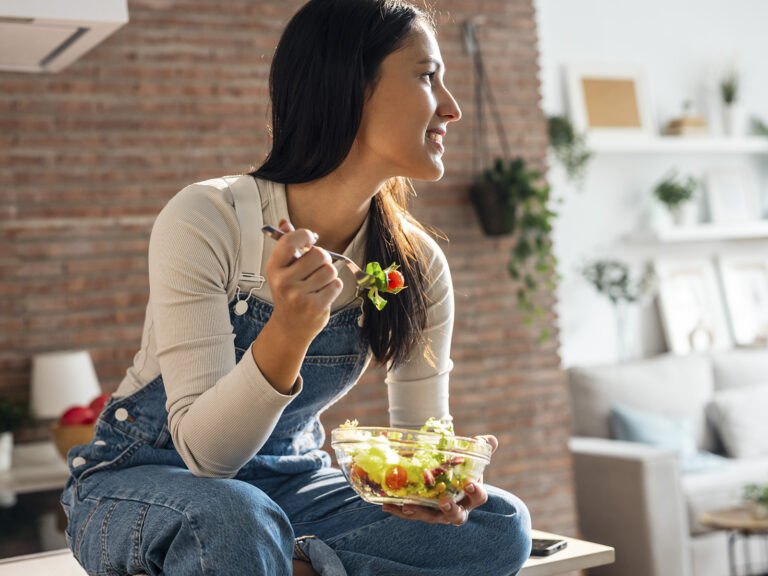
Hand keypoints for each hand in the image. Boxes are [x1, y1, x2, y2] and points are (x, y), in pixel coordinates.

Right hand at [265, 219, 342, 342]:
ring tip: (319, 283)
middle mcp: (284, 281)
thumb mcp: (283, 269)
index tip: (311, 240)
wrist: (289, 327)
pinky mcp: (315, 307)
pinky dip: (334, 287)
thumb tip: (286, 222)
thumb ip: (287, 245)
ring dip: (329, 275)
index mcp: (274, 268)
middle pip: (319, 254)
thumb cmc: (289, 293)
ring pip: (330, 270)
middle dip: (323, 259)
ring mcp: (299, 296)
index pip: (291, 240)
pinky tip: (323, 294)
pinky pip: (336, 285)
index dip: (306, 235)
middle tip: (317, 268)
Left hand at [382, 434, 498, 525]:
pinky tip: (387, 505)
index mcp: (472, 495)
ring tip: (407, 507)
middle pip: (456, 516)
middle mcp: (456, 507)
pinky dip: (398, 510)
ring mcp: (438, 512)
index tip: (469, 484)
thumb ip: (481, 445)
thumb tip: (486, 439)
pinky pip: (411, 513)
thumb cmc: (461, 467)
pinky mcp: (422, 511)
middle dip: (450, 510)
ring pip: (430, 517)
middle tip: (444, 501)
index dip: (476, 492)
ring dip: (419, 512)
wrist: (445, 473)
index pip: (479, 497)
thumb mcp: (470, 455)